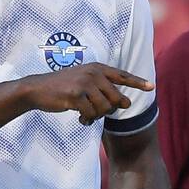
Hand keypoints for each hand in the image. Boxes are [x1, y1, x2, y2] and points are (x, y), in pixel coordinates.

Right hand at [28, 65, 153, 124]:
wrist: (37, 89)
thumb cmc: (62, 88)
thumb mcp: (83, 81)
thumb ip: (102, 88)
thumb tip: (123, 103)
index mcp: (97, 68)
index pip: (122, 76)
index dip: (137, 83)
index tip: (151, 88)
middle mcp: (93, 73)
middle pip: (115, 98)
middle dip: (108, 110)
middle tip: (97, 113)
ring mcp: (84, 83)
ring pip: (104, 108)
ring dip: (96, 116)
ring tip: (86, 116)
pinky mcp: (76, 95)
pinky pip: (91, 114)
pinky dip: (87, 120)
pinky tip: (80, 119)